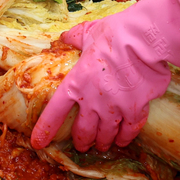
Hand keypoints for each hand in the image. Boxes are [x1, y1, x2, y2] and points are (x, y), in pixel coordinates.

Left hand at [30, 17, 172, 151]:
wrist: (142, 42)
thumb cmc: (114, 35)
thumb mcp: (88, 33)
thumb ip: (76, 38)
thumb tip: (65, 37)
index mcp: (76, 83)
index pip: (55, 111)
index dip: (45, 129)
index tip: (38, 142)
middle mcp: (92, 101)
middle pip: (83, 130)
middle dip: (82, 140)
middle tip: (82, 145)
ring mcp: (114, 108)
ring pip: (106, 134)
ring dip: (103, 142)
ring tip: (102, 146)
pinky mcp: (135, 110)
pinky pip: (129, 130)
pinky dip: (125, 137)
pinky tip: (123, 140)